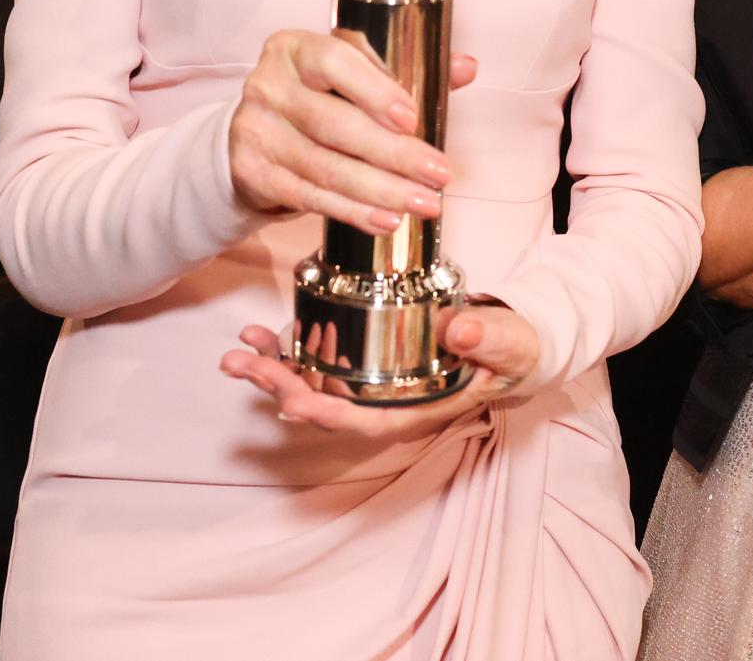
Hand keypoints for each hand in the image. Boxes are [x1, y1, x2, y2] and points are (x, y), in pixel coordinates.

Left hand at [218, 303, 537, 438]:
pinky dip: (289, 348)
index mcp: (418, 408)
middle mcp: (388, 401)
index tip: (291, 400)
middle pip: (326, 405)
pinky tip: (261, 334)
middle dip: (282, 387)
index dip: (325, 414)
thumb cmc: (512, 350)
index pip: (365, 421)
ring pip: (315, 385)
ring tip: (239, 351)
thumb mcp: (510, 345)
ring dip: (273, 370)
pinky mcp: (367, 357)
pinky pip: (321, 360)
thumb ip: (489, 339)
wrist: (514, 340)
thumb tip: (458, 331)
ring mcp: (374, 381)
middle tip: (245, 365)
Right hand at [228, 30, 476, 236]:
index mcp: (296, 48)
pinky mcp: (253, 173)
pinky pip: (311, 197)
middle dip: (394, 153)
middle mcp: (269, 84)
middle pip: (335, 123)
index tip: (412, 118)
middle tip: (439, 173)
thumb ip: (407, 70)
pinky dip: (354, 211)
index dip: (375, 90)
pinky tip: (386, 220)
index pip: (335, 61)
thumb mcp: (353, 76)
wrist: (253, 138)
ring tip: (424, 203)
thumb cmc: (316, 98)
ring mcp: (257, 131)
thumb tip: (466, 67)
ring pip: (327, 167)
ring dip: (382, 191)